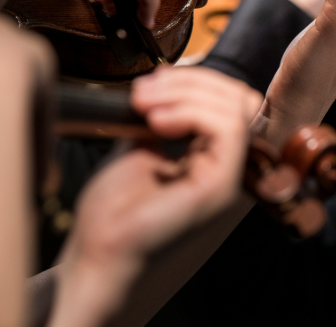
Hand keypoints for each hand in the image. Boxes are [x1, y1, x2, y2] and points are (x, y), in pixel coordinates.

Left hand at [51, 65, 260, 326]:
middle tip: (144, 91)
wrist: (96, 254)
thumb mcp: (139, 147)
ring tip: (145, 104)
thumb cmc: (113, 214)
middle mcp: (228, 167)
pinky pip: (228, 130)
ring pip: (235, 107)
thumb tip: (167, 82)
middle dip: (191, 81)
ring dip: (187, 93)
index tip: (151, 83)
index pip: (231, 101)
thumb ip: (162, 118)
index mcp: (213, 157)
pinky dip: (193, 111)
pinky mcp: (220, 187)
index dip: (196, 81)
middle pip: (239, 98)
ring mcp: (228, 177)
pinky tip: (158, 119)